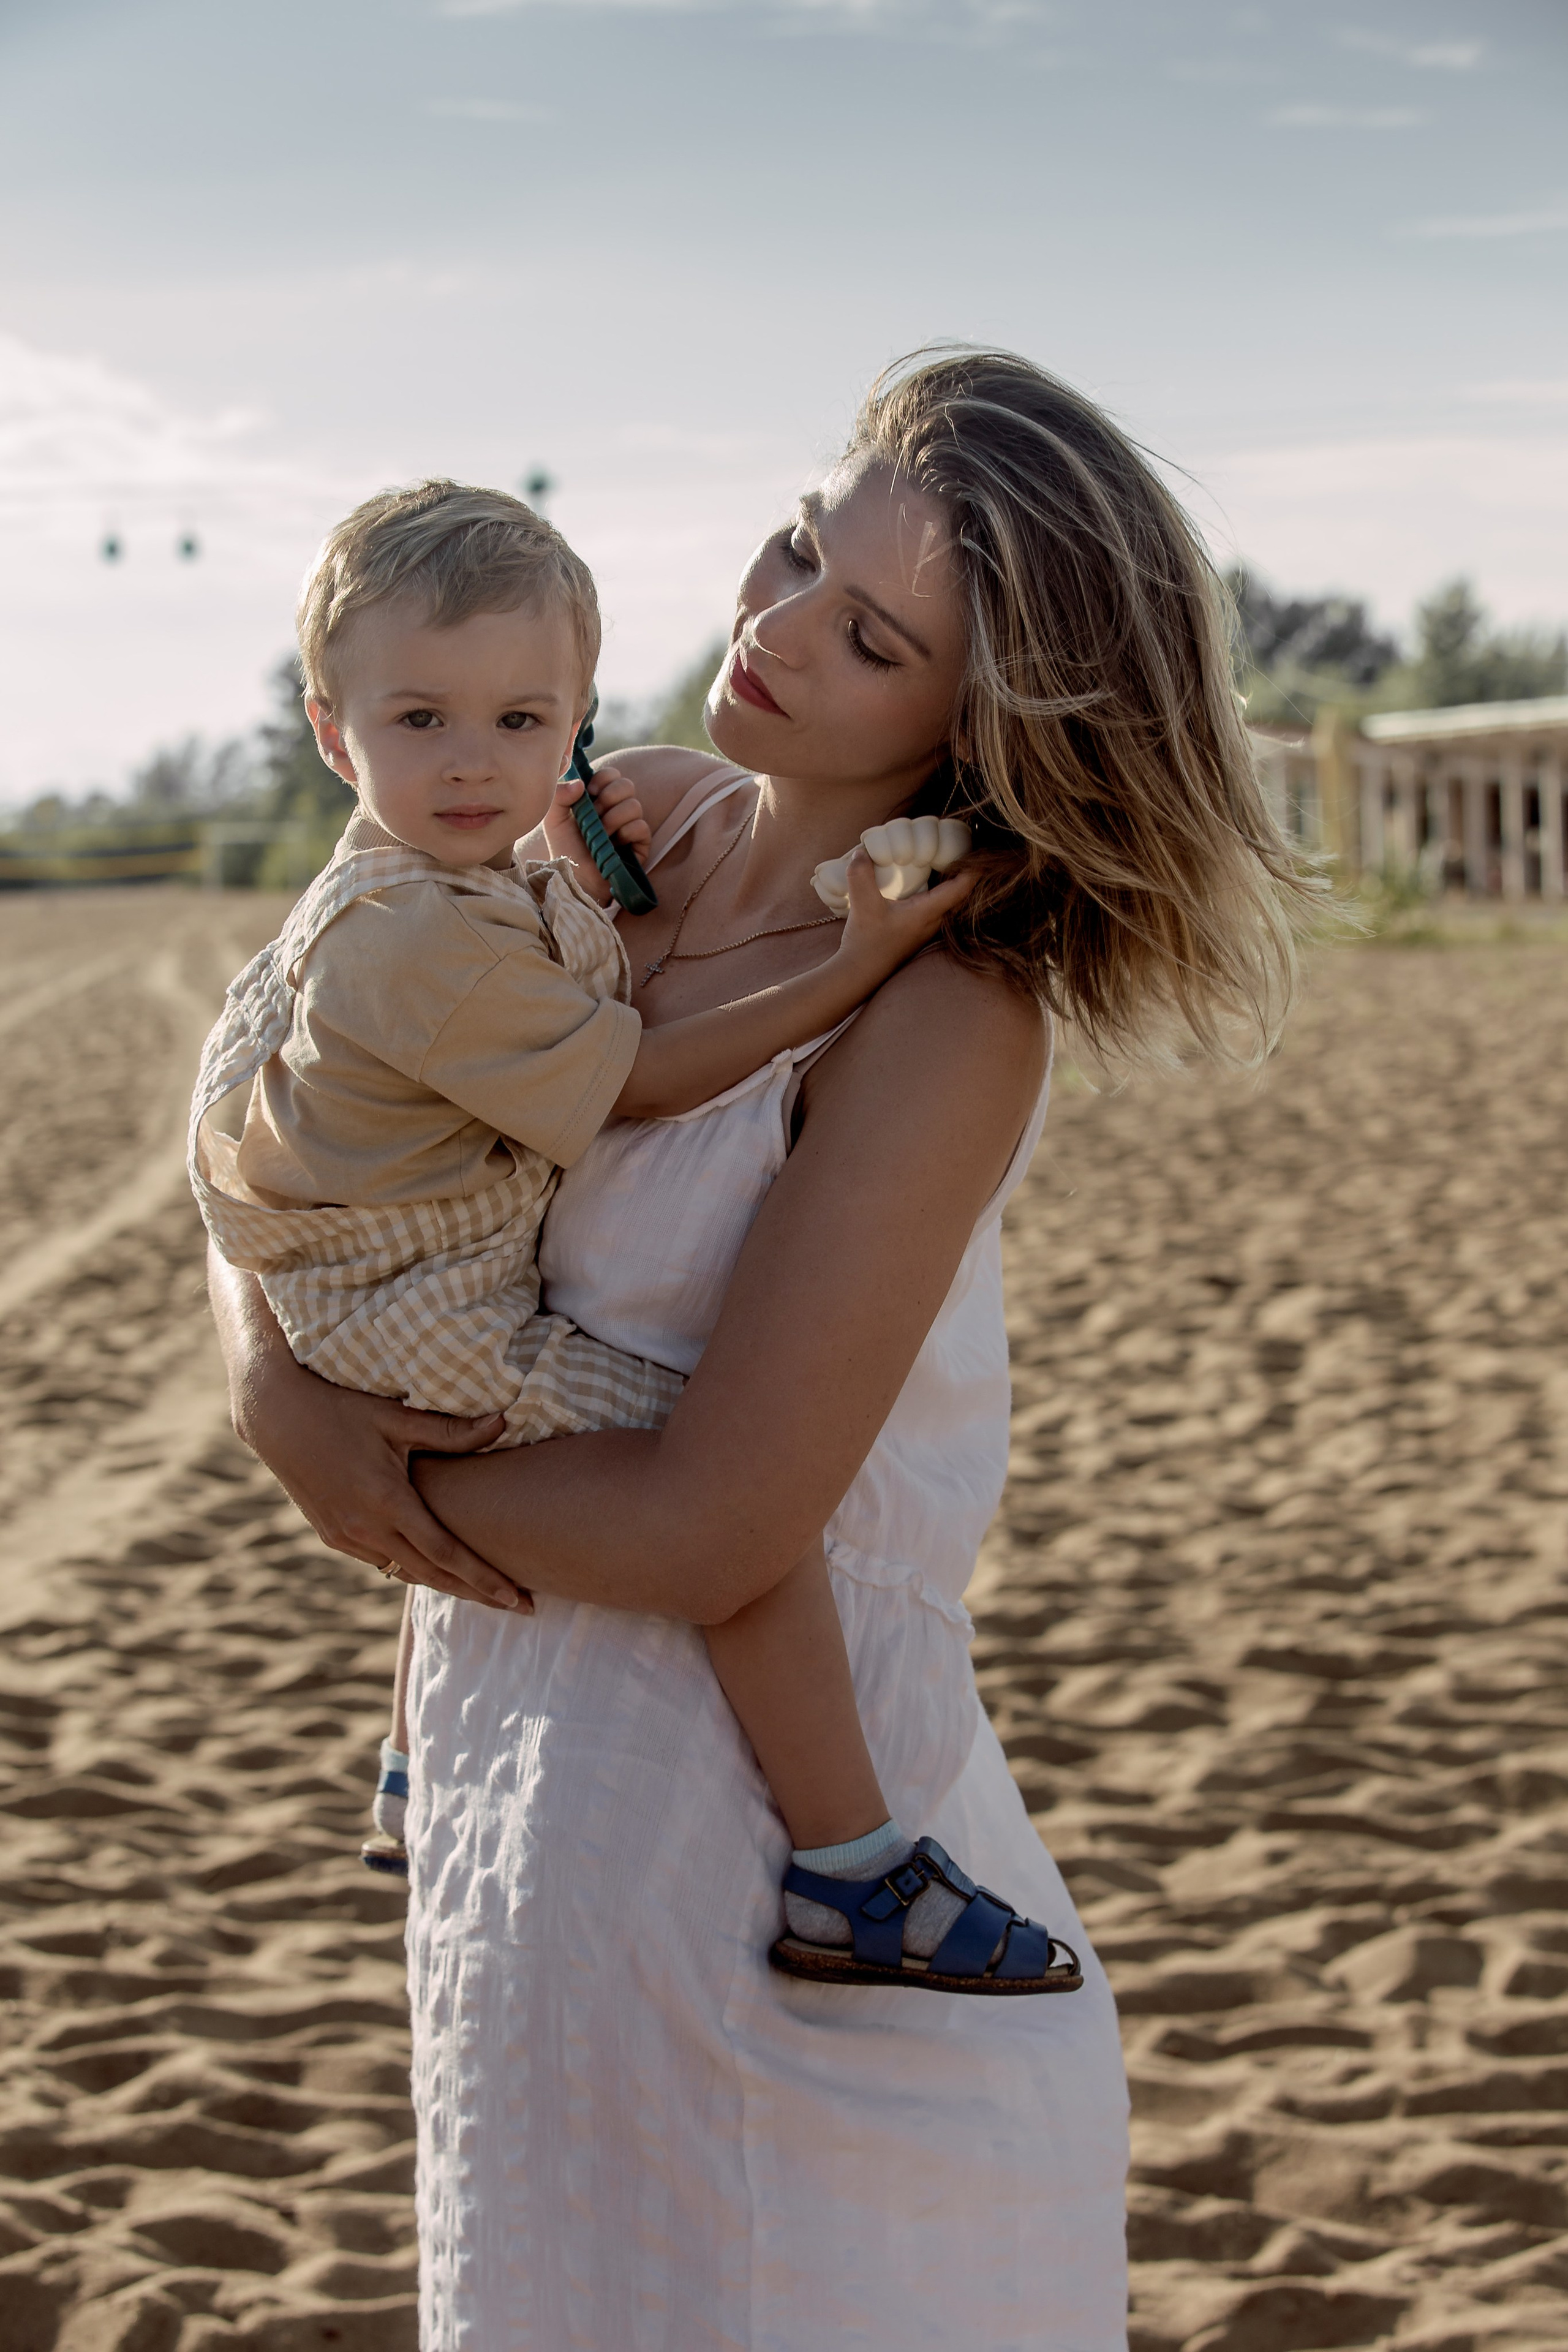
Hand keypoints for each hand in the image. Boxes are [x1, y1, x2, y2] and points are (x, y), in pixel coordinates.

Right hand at [235, 1346, 527, 1611]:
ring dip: (445, 1584)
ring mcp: (345, 1537)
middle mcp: (365, 1529)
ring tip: (486, 1592)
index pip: (447, 1553)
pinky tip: (436, 1569)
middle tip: (521, 1607)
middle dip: (477, 1593)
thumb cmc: (341, 1408)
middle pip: (433, 1575)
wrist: (276, 1416)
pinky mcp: (332, 1536)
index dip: (485, 1580)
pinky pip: (382, 1562)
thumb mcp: (396, 1417)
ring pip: (406, 1572)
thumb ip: (450, 1431)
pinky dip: (412, 1569)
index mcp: (387, 1502)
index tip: (518, 1599)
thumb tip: (504, 1423)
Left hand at [543, 763, 651, 902]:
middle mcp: (616, 810)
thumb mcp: (553, 820)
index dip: (603, 778)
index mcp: (598, 799)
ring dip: (614, 818)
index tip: (589, 791)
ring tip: (601, 833)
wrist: (576, 878)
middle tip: (595, 814)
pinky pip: (642, 827)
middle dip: (609, 797)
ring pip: (635, 805)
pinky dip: (626, 833)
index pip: (612, 775)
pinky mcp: (640, 844)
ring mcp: (630, 826)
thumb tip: (580, 783)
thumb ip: (559, 795)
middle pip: (627, 785)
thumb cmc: (565, 850)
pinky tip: (613, 844)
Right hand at [836, 848, 973, 983]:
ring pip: (948, 901)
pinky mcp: (917, 931)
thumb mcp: (862, 905)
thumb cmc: (866, 944)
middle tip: (960, 847)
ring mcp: (926, 928)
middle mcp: (933, 921)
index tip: (979, 851)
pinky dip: (935, 890)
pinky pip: (935, 906)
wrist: (859, 973)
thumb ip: (861, 875)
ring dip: (949, 881)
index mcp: (928, 912)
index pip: (962, 888)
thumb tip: (861, 852)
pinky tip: (923, 880)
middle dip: (963, 870)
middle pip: (960, 893)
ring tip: (944, 859)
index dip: (974, 868)